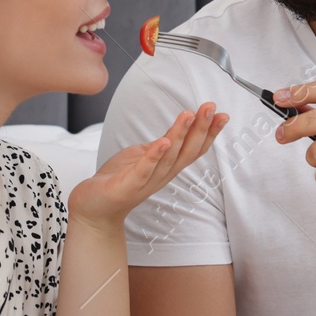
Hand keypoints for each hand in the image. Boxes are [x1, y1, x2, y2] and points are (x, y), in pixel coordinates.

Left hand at [67, 103, 228, 228]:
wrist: (93, 208)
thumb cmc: (119, 180)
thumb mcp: (143, 156)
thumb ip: (161, 145)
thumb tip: (177, 129)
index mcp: (167, 167)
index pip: (194, 149)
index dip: (209, 132)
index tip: (221, 114)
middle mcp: (162, 175)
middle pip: (188, 151)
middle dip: (201, 128)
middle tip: (211, 108)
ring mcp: (146, 182)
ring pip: (169, 158)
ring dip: (180, 135)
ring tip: (189, 115)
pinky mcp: (128, 186)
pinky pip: (144, 171)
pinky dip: (154, 157)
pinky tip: (162, 142)